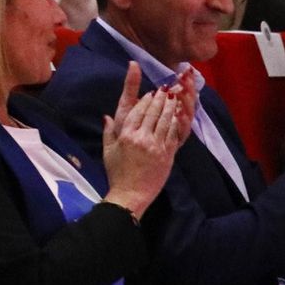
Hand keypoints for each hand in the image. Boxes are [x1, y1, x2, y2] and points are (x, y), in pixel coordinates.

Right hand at [101, 62, 184, 218]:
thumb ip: (108, 132)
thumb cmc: (117, 174)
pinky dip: (176, 123)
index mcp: (127, 135)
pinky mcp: (167, 155)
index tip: (150, 93)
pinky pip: (173, 135)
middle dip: (160, 99)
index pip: (137, 111)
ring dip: (170, 107)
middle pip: (153, 113)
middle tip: (165, 89)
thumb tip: (106, 116)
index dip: (145, 100)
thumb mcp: (108, 151)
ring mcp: (157, 146)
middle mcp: (142, 138)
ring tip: (174, 97)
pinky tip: (178, 116)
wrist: (131, 195)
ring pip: (165, 121)